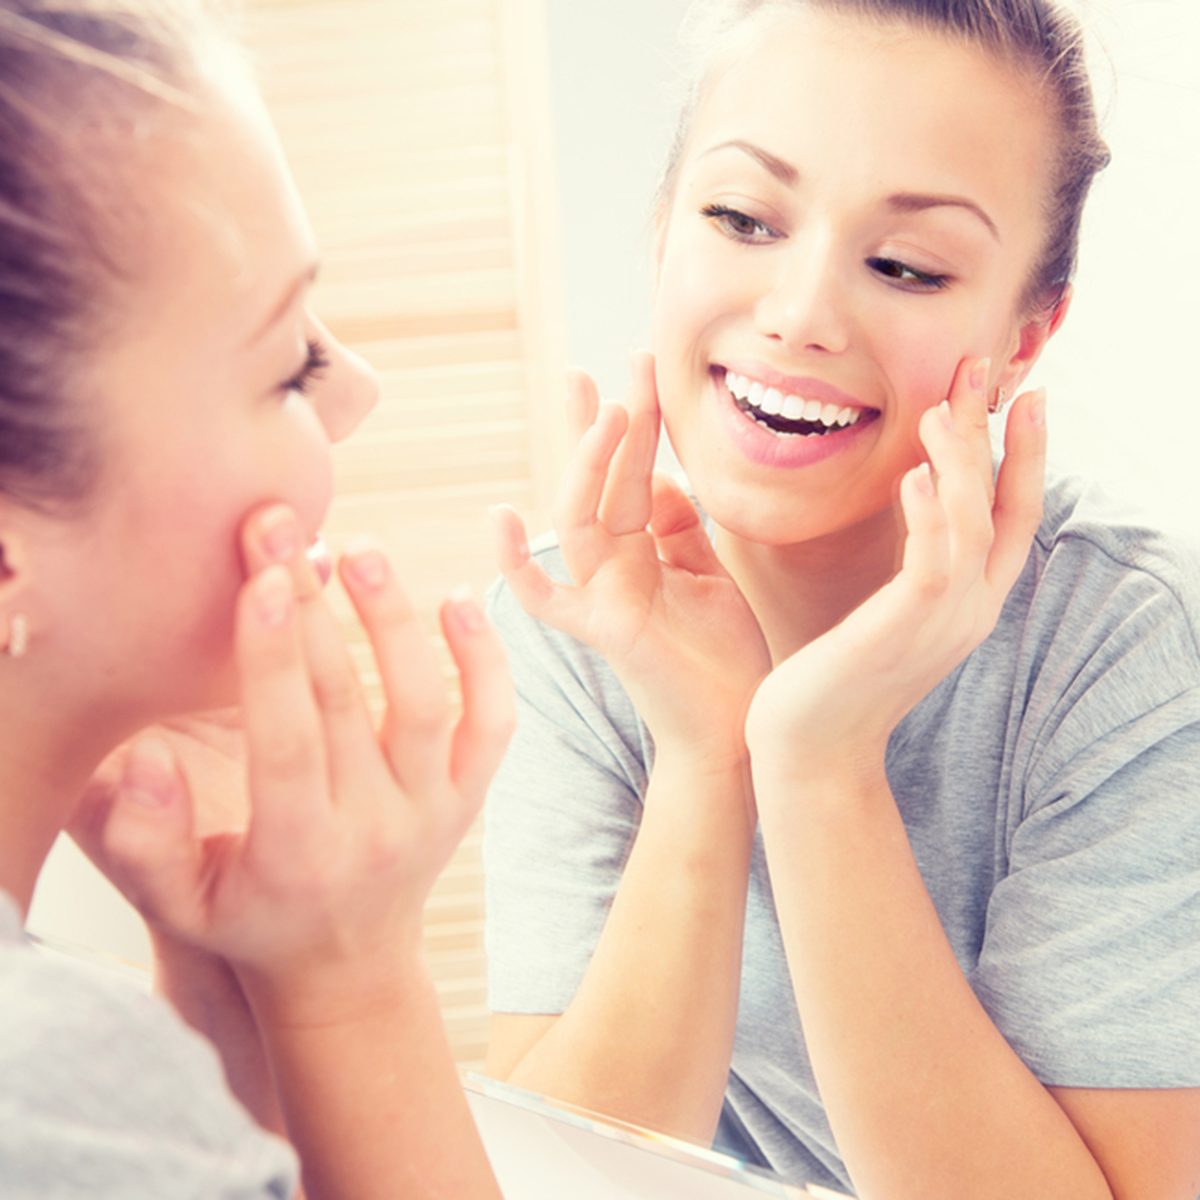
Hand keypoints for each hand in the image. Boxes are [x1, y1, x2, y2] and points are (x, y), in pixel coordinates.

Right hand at [72, 504, 514, 1025]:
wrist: (347, 965)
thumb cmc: (250, 920)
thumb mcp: (179, 904)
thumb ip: (146, 842)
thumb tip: (145, 762)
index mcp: (299, 852)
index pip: (289, 739)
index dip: (272, 657)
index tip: (259, 578)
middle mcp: (376, 829)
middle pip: (347, 702)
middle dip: (311, 607)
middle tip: (284, 529)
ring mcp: (434, 811)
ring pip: (425, 702)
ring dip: (395, 620)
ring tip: (361, 549)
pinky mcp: (468, 797)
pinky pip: (492, 722)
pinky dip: (486, 661)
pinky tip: (457, 600)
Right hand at [491, 352, 769, 764]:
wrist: (738, 729)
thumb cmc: (724, 659)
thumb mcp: (708, 576)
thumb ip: (680, 529)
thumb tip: (662, 479)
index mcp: (639, 551)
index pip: (628, 473)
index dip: (631, 423)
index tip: (636, 369)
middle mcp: (612, 567)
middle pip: (598, 481)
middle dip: (605, 422)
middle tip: (614, 364)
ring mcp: (602, 594)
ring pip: (579, 517)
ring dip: (589, 463)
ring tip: (610, 410)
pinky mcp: (603, 629)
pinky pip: (546, 597)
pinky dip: (518, 564)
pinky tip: (499, 517)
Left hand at [745, 358, 1045, 781]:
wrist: (810, 751)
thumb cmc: (833, 679)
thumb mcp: (883, 612)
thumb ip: (908, 562)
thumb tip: (910, 499)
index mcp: (965, 602)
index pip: (1012, 517)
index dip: (1023, 455)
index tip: (1019, 395)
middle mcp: (970, 609)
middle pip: (1003, 506)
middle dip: (997, 435)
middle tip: (983, 369)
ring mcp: (944, 622)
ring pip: (973, 523)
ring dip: (960, 461)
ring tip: (939, 409)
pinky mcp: (904, 629)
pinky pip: (933, 560)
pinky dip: (930, 513)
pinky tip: (912, 474)